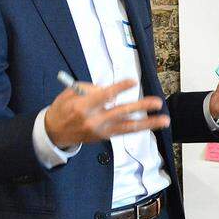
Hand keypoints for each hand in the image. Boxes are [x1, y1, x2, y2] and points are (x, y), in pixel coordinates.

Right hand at [45, 79, 168, 148]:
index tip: (132, 82)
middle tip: (156, 102)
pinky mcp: (106, 137)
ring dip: (148, 123)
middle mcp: (94, 120)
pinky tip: (153, 124)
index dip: (119, 88)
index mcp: (82, 107)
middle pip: (121, 112)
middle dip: (140, 107)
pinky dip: (140, 127)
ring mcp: (101, 131)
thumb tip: (112, 91)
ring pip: (128, 127)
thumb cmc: (63, 108)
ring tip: (164, 120)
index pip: (104, 96)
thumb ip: (90, 89)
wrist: (54, 133)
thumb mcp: (70, 93)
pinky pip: (125, 131)